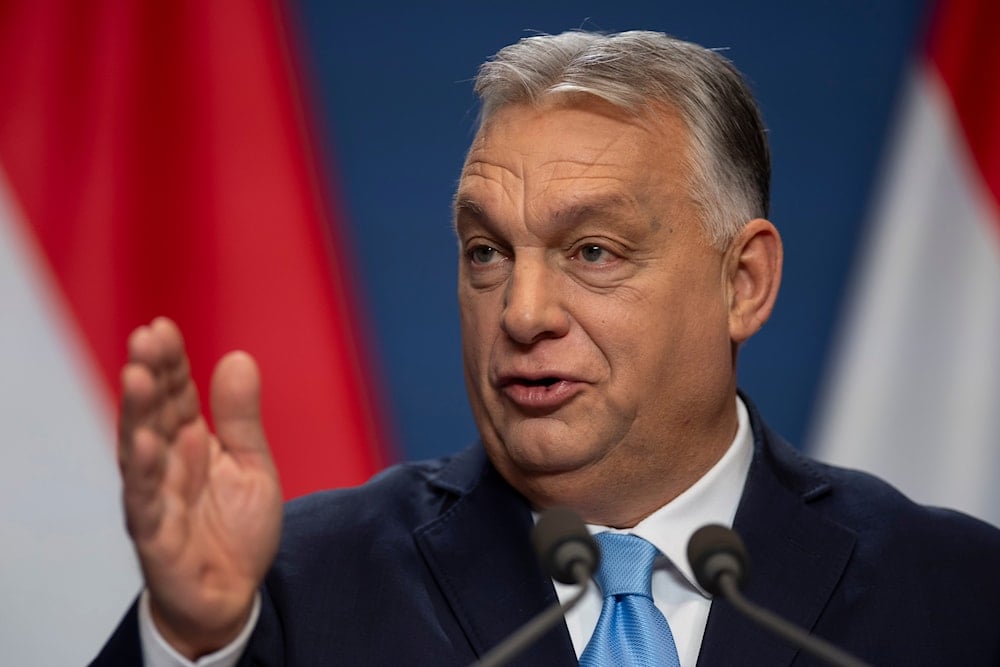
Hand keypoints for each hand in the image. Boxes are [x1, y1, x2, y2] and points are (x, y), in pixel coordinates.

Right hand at [118, 317, 282, 658]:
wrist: (233, 593)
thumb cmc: (235, 528)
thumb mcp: (251, 465)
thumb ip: (241, 418)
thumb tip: (239, 356)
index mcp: (189, 443)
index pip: (175, 395)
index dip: (169, 362)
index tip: (162, 327)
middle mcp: (165, 465)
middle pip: (153, 414)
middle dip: (149, 375)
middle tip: (145, 338)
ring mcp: (157, 499)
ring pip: (139, 451)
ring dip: (136, 414)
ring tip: (137, 376)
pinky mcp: (156, 537)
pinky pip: (147, 503)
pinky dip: (144, 475)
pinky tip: (144, 445)